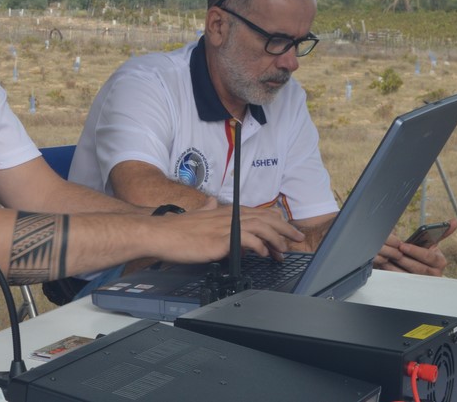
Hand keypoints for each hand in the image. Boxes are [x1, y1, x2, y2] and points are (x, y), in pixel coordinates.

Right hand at [149, 205, 303, 263]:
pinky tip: (262, 254)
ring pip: (260, 228)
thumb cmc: (175, 230)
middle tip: (297, 239)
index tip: (285, 230)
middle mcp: (227, 216)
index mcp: (222, 212)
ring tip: (282, 251)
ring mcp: (225, 227)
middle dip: (284, 228)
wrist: (160, 234)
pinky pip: (247, 240)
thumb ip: (205, 209)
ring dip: (275, 239)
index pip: (256, 213)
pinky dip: (259, 246)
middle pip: (264, 218)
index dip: (274, 220)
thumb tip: (208, 202)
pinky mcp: (221, 240)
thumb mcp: (195, 216)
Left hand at [374, 219, 456, 275]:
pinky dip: (391, 272)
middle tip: (392, 251)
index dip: (415, 251)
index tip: (402, 246)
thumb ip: (441, 232)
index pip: (428, 257)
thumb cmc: (423, 252)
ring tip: (386, 257)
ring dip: (395, 266)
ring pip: (408, 274)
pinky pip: (401, 280)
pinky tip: (384, 264)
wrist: (417, 265)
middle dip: (403, 258)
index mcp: (440, 261)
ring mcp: (423, 281)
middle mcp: (434, 273)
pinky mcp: (413, 286)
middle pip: (418, 267)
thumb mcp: (431, 243)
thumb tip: (454, 221)